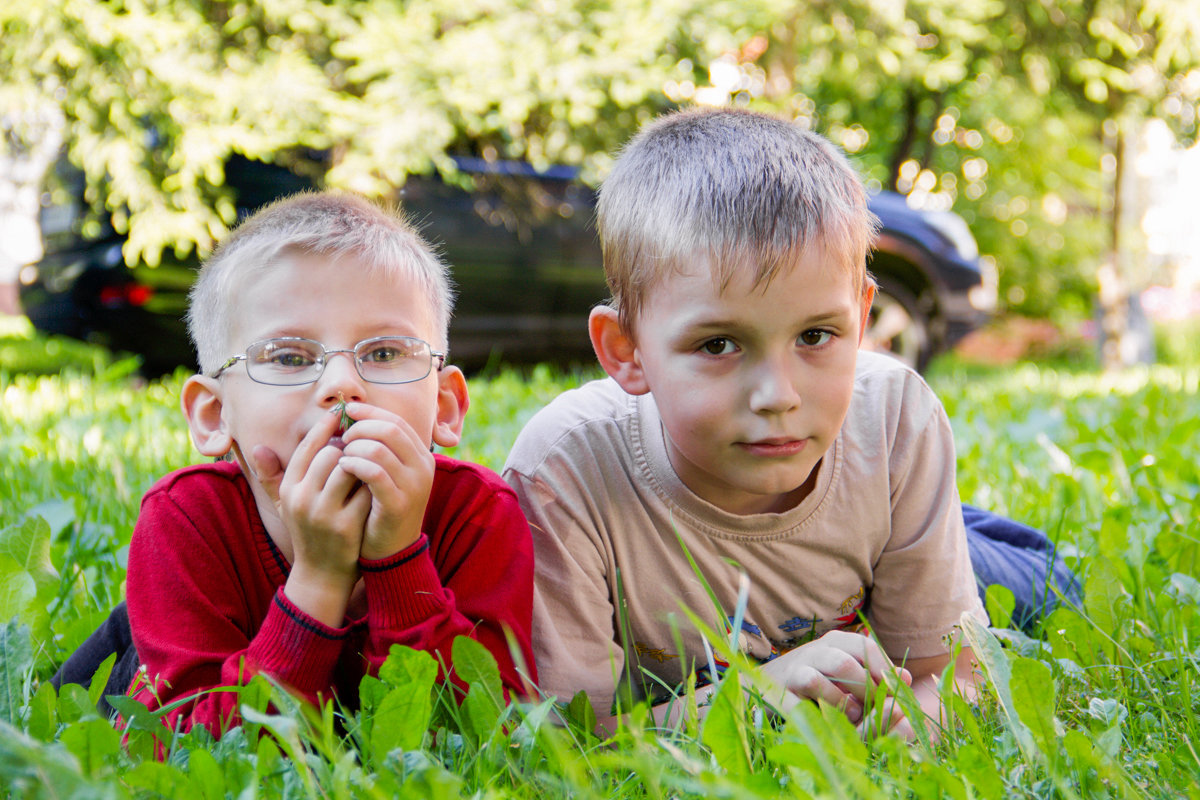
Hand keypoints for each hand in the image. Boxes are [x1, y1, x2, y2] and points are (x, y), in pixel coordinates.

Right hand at [252, 410, 368, 625]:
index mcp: (289, 490)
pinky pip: (366, 490)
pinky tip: (380, 478)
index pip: (306, 448)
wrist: (321, 575)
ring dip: (362, 460)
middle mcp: (303, 501)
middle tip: (360, 441)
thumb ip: (272, 476)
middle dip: (348, 445)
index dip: (324, 428)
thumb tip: (257, 447)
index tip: (339, 414)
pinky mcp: (348, 526)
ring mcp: (325, 514)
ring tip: (370, 457)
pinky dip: (374, 481)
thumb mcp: (285, 505)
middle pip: (330, 454)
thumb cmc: (307, 532)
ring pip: (349, 468)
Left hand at [335, 401, 434, 559]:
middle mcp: (423, 468)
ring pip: (379, 448)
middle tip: (343, 438)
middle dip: (360, 428)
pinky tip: (342, 468)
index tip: (348, 411)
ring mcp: (414, 486)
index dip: (371, 413)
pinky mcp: (398, 503)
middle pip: (390, 429)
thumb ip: (381, 448)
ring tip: (341, 457)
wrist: (392, 551)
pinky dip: (354, 465)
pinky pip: (374, 473)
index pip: (397, 421)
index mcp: (422, 456)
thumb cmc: (382, 507)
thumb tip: (356, 416)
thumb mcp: (389, 474)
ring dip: (353, 448)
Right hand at [759, 630, 913, 737]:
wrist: (766, 685)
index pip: (865, 646)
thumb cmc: (817, 678)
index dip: (882, 669)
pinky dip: (817, 716)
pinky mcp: (781, 693)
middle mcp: (815, 651)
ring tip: (852, 716)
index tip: (892, 690)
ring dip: (840, 704)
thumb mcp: (847, 670)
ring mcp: (795, 671)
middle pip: (845, 664)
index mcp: (835, 641)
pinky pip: (799, 705)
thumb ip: (876, 672)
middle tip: (873, 709)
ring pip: (819, 681)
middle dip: (863, 691)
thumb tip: (906, 677)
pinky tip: (829, 723)